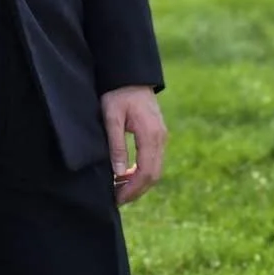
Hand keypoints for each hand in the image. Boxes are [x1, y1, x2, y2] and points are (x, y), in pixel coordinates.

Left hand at [101, 86, 166, 205]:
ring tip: (119, 190)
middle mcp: (161, 138)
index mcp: (151, 134)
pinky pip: (153, 161)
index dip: (132, 189)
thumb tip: (119, 173)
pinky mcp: (158, 135)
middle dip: (136, 191)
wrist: (130, 75)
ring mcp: (161, 136)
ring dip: (139, 183)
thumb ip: (117, 145)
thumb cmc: (118, 93)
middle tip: (116, 199)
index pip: (146, 172)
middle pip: (153, 175)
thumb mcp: (112, 117)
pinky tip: (126, 176)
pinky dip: (142, 173)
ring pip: (155, 170)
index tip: (116, 199)